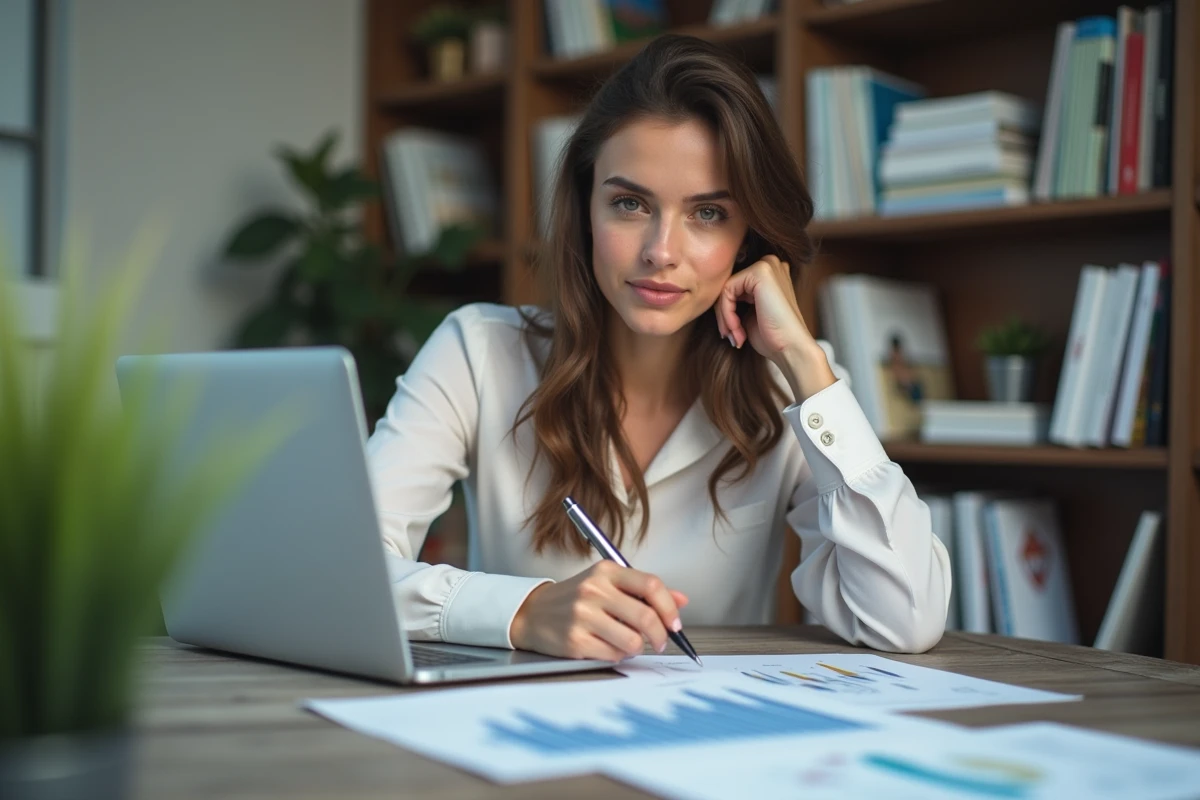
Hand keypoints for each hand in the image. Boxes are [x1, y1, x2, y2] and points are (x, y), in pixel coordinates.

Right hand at [509, 561, 689, 660]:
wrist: (533, 613)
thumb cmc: (576, 598)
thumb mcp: (608, 584)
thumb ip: (644, 591)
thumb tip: (682, 600)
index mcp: (606, 571)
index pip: (651, 585)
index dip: (669, 608)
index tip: (675, 624)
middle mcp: (594, 590)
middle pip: (645, 617)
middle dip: (660, 636)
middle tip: (660, 642)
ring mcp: (583, 616)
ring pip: (632, 641)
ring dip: (637, 647)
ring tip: (627, 643)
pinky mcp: (575, 641)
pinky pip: (614, 655)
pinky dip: (618, 655)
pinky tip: (607, 646)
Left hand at [715, 254, 835, 400]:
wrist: (791, 349)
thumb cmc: (773, 337)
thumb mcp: (750, 314)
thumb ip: (737, 300)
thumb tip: (714, 297)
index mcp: (770, 273)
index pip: (734, 286)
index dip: (727, 312)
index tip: (733, 334)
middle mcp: (770, 264)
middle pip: (728, 285)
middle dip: (725, 314)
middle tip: (731, 336)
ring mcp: (767, 265)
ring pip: (725, 289)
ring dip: (725, 317)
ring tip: (735, 336)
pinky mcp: (761, 272)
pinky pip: (727, 290)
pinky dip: (727, 313)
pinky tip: (737, 329)